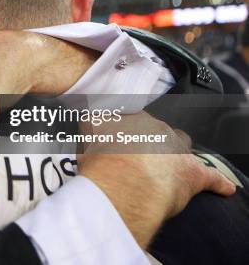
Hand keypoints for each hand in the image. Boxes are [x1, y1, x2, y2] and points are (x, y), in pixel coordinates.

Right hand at [78, 112, 235, 247]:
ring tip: (165, 168)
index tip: (114, 141)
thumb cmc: (101, 165)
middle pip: (153, 128)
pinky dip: (215, 182)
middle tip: (133, 159)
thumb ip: (89, 130)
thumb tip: (87, 128)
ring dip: (175, 153)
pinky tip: (220, 187)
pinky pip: (209, 175)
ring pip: (180, 143)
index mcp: (127, 117)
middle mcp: (153, 125)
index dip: (121, 131)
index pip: (125, 117)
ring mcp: (175, 147)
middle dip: (146, 140)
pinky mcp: (192, 171)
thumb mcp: (83, 140)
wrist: (123, 185)